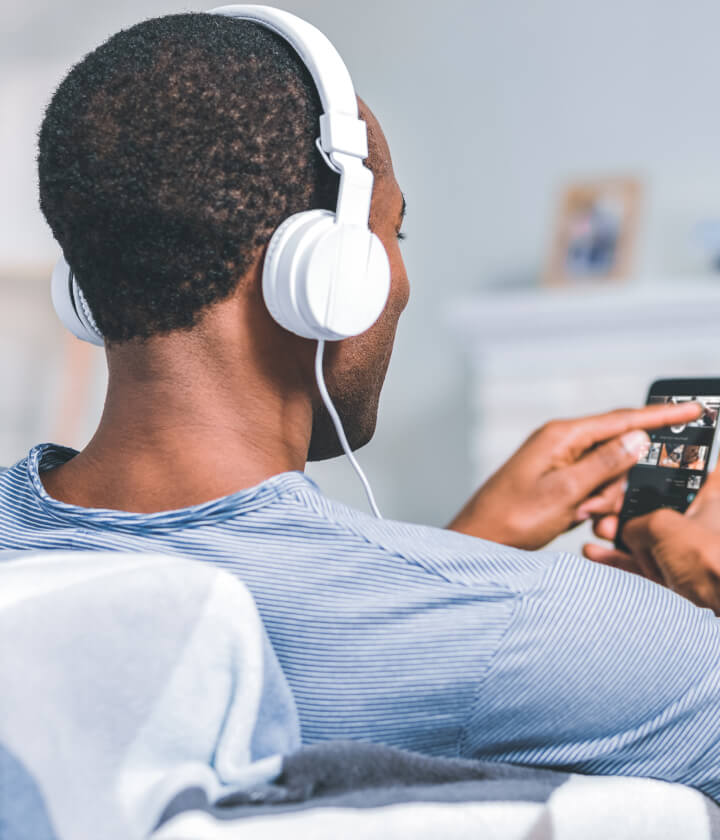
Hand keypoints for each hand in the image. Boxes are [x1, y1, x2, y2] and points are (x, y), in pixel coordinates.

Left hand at [447, 402, 701, 550]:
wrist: (480, 541)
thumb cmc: (512, 517)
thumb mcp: (566, 492)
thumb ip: (605, 464)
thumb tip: (638, 438)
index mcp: (561, 436)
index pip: (621, 420)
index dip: (659, 417)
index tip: (692, 410)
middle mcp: (560, 444)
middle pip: (617, 452)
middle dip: (616, 483)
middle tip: (591, 507)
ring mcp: (558, 463)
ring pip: (607, 476)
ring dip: (601, 500)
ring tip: (576, 516)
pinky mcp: (556, 482)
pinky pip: (590, 489)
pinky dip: (589, 506)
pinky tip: (573, 518)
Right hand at [584, 458, 719, 613]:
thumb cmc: (715, 565)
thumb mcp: (663, 526)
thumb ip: (637, 521)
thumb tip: (627, 530)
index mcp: (712, 498)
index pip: (688, 469)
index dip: (657, 466)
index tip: (631, 469)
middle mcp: (703, 523)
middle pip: (658, 506)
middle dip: (625, 508)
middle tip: (606, 509)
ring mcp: (690, 553)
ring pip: (648, 538)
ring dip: (617, 536)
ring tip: (599, 532)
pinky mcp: (679, 580)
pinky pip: (642, 565)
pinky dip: (619, 560)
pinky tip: (597, 554)